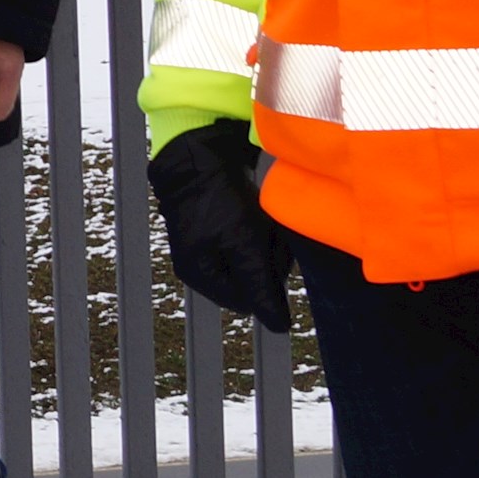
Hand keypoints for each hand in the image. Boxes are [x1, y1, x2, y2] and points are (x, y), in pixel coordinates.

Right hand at [151, 118, 293, 331]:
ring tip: (265, 218)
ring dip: (267, 241)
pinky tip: (261, 210)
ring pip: (253, 255)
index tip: (272, 255)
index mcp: (199, 273)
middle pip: (250, 278)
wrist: (201, 150)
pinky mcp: (218, 218)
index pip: (247, 300)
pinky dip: (260, 225)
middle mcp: (200, 260)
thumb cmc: (218, 200)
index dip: (267, 282)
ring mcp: (208, 238)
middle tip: (269, 233)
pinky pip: (249, 235)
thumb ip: (262, 288)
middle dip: (267, 258)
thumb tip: (279, 327)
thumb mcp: (244, 246)